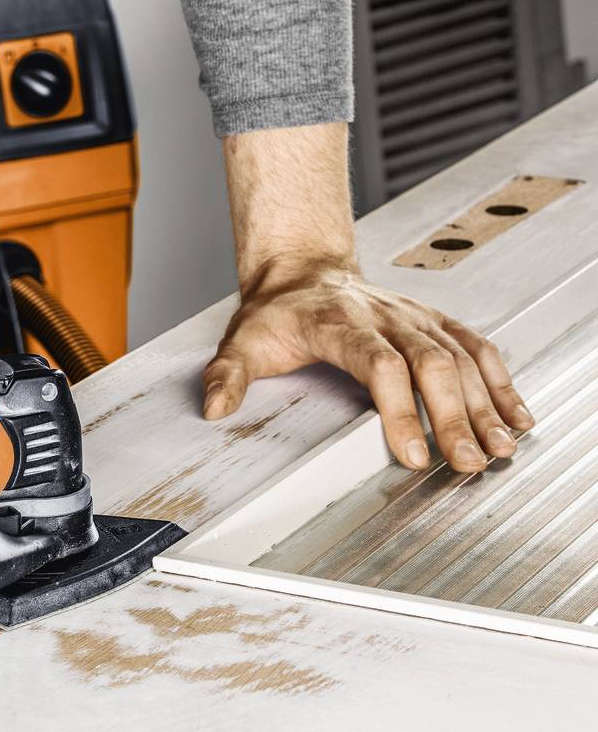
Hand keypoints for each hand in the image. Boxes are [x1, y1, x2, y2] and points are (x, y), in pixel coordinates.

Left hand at [202, 255, 533, 472]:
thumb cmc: (279, 312)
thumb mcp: (242, 340)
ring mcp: (414, 318)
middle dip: (453, 416)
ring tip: (499, 447)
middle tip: (465, 461)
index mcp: (340, 323)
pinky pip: (476, 348)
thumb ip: (228, 374)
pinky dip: (500, 381)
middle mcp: (386, 318)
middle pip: (430, 365)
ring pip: (461, 358)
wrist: (303, 270)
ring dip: (484, 404)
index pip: (379, 365)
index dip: (398, 408)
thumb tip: (215, 407)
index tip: (409, 452)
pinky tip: (515, 414)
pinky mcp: (434, 322)